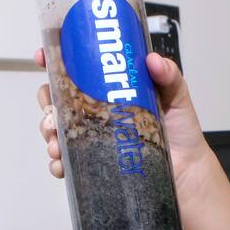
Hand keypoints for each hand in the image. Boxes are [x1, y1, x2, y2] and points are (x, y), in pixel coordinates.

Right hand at [35, 46, 213, 227]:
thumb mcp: (176, 97)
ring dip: (48, 133)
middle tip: (51, 109)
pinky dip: (58, 163)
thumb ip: (169, 76)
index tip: (41, 56)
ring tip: (55, 141)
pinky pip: (66, 163)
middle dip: (45, 101)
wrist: (187, 173)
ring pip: (55, 130)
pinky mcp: (93, 164)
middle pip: (56, 98)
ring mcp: (92, 138)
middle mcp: (96, 112)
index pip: (74, 70)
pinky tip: (61, 164)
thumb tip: (153, 60)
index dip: (52, 60)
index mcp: (108, 90)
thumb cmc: (181, 133)